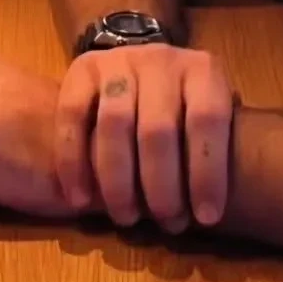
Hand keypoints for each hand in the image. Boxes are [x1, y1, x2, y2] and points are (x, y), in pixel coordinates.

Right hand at [56, 44, 234, 232]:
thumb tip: (206, 213)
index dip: (207, 171)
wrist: (143, 66)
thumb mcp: (209, 117)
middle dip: (161, 185)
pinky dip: (73, 161)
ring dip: (118, 180)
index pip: (207, 119)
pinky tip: (79, 198)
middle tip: (163, 222)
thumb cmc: (186, 109)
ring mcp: (119, 60)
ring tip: (125, 217)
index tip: (206, 218)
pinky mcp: (83, 68)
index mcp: (202, 71)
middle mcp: (161, 59)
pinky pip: (72, 114)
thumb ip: (210, 149)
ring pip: (115, 123)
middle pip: (158, 127)